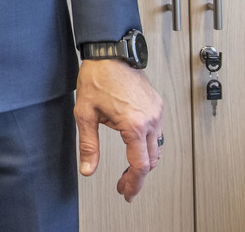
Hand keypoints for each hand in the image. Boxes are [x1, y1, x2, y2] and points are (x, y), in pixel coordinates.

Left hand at [74, 59, 163, 200]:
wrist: (109, 53)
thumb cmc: (97, 77)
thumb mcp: (85, 113)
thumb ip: (88, 145)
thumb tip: (87, 168)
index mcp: (134, 124)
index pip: (140, 165)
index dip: (133, 183)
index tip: (126, 191)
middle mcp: (151, 119)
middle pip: (152, 160)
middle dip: (138, 176)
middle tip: (125, 184)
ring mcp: (157, 112)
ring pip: (157, 147)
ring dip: (145, 161)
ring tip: (130, 170)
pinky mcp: (157, 105)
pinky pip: (158, 132)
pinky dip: (148, 144)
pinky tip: (136, 146)